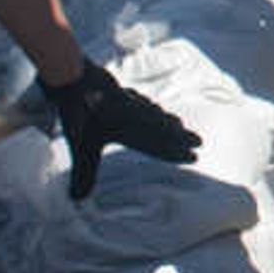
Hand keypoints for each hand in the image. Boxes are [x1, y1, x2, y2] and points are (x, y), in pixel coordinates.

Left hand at [41, 62, 201, 200]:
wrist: (73, 73)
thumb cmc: (77, 108)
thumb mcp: (79, 143)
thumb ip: (83, 171)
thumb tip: (77, 199)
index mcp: (131, 128)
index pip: (160, 144)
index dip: (176, 153)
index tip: (194, 157)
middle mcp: (134, 114)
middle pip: (162, 128)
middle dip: (180, 137)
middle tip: (199, 141)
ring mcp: (126, 100)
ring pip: (153, 113)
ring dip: (167, 122)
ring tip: (179, 126)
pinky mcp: (116, 91)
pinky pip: (140, 102)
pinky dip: (150, 108)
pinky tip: (149, 106)